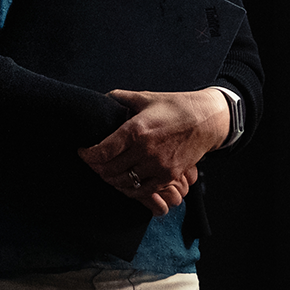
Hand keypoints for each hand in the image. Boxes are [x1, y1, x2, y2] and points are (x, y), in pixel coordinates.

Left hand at [77, 87, 228, 215]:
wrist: (206, 120)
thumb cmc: (176, 107)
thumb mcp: (145, 98)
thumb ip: (120, 98)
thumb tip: (103, 100)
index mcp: (136, 130)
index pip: (102, 151)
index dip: (87, 155)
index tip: (82, 152)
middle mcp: (145, 150)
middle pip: (109, 169)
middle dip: (97, 168)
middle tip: (93, 163)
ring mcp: (157, 166)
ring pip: (124, 182)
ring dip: (111, 179)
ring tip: (107, 172)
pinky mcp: (168, 176)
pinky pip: (143, 191)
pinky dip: (131, 189)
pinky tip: (125, 183)